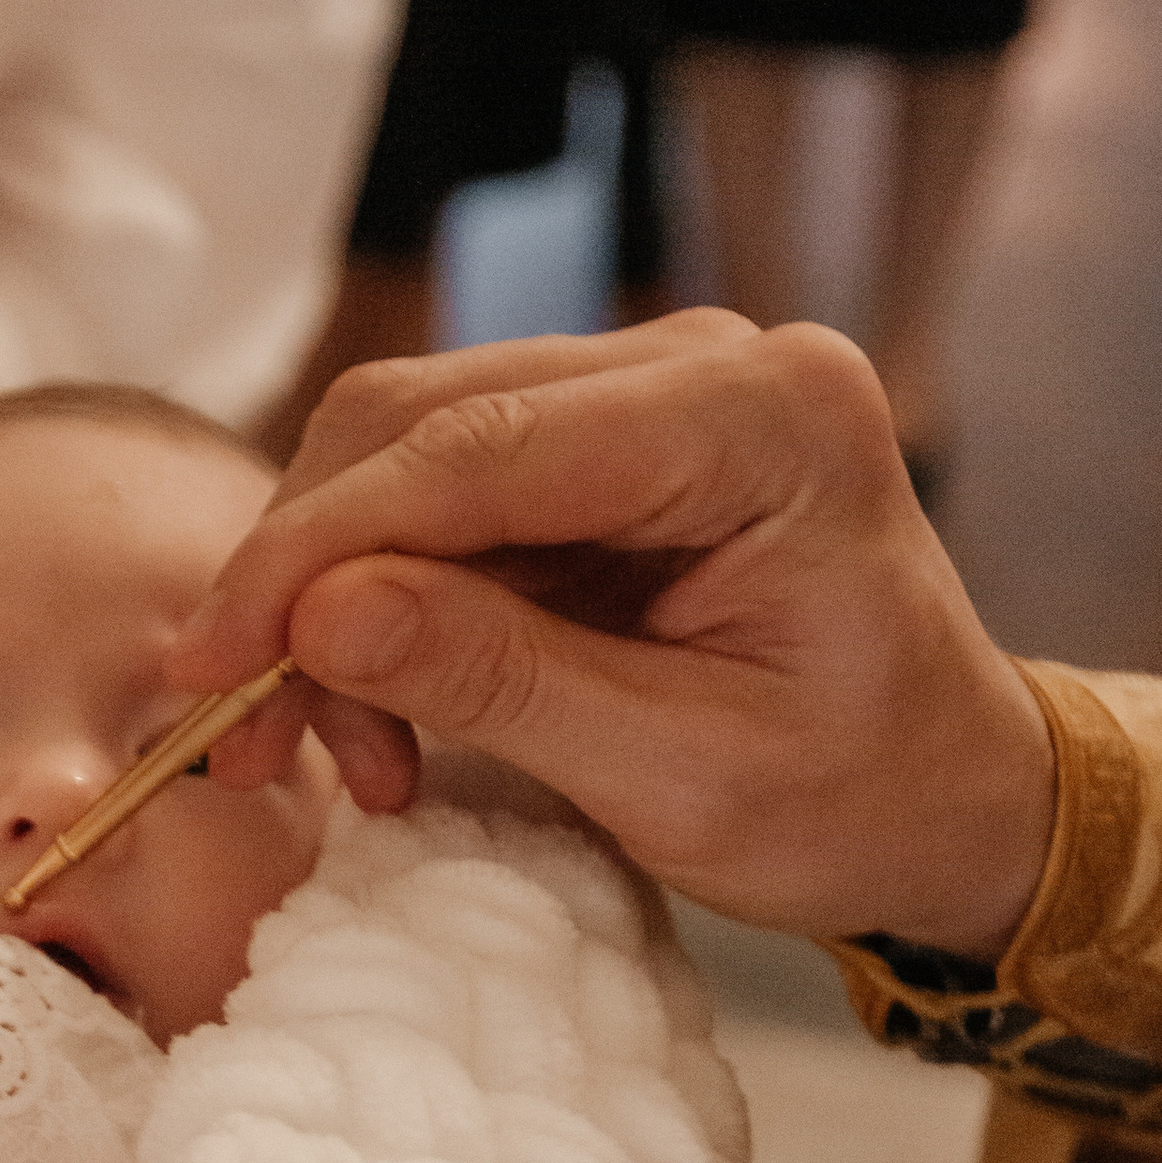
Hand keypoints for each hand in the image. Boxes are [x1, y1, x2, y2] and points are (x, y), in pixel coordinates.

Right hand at [177, 314, 1055, 960]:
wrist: (952, 799)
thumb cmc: (860, 798)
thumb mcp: (684, 776)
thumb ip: (501, 682)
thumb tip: (317, 619)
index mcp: (761, 418)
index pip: (475, 449)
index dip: (313, 553)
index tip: (209, 664)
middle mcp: (702, 364)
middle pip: (417, 422)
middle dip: (304, 582)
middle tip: (248, 738)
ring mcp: (649, 395)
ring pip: (403, 456)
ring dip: (332, 607)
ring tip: (337, 760)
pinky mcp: (603, 450)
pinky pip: (441, 501)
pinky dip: (381, 610)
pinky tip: (382, 720)